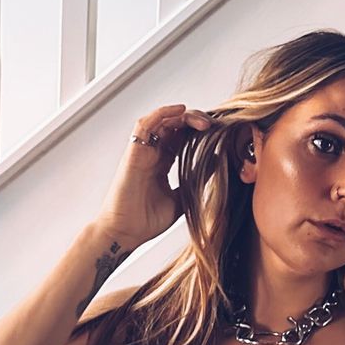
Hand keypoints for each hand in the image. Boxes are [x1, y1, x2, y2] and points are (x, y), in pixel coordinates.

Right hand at [93, 104, 213, 250]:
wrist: (125, 233)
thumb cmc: (145, 221)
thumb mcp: (181, 199)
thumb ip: (195, 182)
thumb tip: (216, 165)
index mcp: (162, 164)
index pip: (181, 139)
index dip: (199, 132)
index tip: (219, 134)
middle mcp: (152, 155)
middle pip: (174, 127)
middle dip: (195, 121)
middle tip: (214, 126)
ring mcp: (142, 152)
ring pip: (161, 121)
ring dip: (183, 116)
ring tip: (202, 121)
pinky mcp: (133, 153)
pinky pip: (145, 125)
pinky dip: (162, 113)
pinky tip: (180, 111)